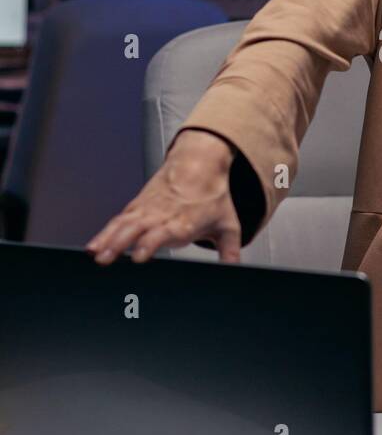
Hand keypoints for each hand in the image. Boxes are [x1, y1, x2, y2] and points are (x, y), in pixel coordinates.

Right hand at [85, 129, 242, 264]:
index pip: (163, 232)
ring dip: (107, 239)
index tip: (140, 256)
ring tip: (95, 255)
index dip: (150, 243)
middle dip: (120, 244)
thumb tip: (235, 271)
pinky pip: (118, 220)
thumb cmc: (213, 196)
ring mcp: (147, 209)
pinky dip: (104, 232)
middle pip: (137, 228)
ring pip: (123, 224)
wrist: (200, 163)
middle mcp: (162, 214)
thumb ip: (230, 252)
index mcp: (183, 221)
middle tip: (106, 259)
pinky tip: (93, 246)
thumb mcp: (228, 225)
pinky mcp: (138, 206)